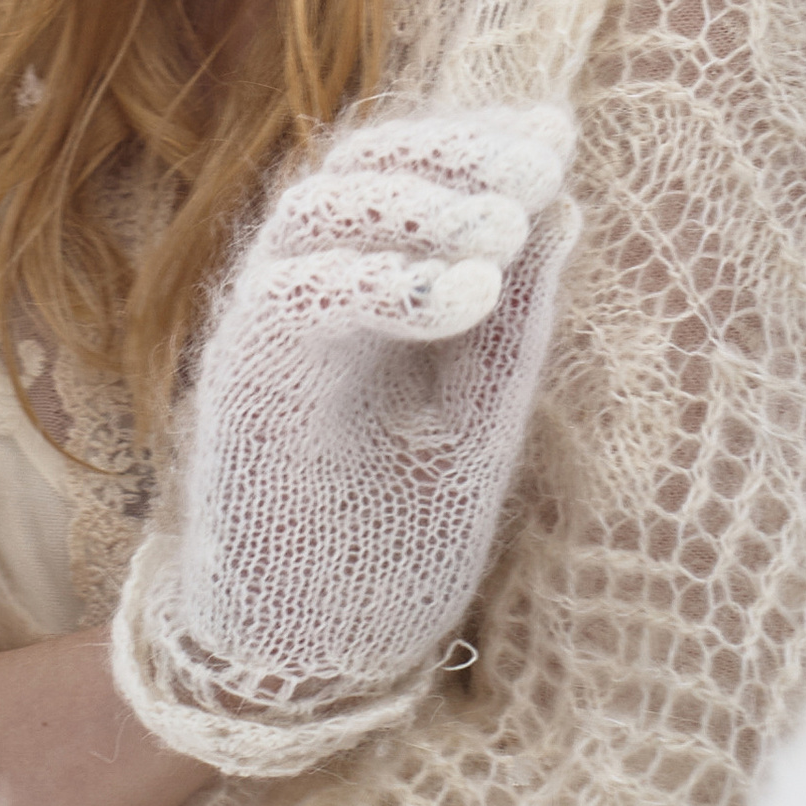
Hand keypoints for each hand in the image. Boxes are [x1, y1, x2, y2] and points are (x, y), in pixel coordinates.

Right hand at [114, 104, 578, 768]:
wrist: (312, 667)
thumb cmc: (387, 547)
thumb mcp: (476, 428)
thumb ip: (512, 331)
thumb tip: (565, 208)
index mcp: (360, 296)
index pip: (404, 178)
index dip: (472, 145)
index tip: (553, 138)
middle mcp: (302, 296)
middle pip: (358, 173)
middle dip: (453, 159)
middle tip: (537, 169)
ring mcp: (263, 334)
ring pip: (318, 216)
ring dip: (419, 209)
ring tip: (504, 228)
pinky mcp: (240, 386)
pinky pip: (295, 299)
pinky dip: (381, 282)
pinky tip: (465, 293)